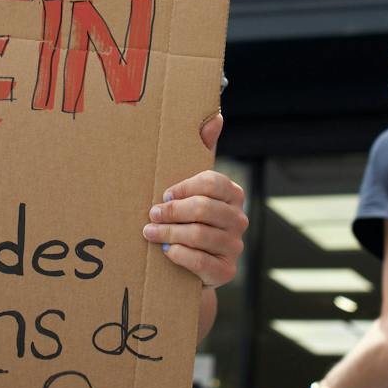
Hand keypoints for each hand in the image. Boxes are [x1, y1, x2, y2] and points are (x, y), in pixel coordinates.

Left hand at [144, 113, 246, 289]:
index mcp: (232, 194)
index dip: (185, 187)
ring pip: (201, 235)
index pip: (213, 183)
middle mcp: (238, 219)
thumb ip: (202, 150)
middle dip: (173, 212)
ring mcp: (235, 247)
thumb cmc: (188, 217)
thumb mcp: (192, 185)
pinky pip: (201, 261)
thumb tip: (216, 116)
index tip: (164, 193)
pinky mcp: (226, 271)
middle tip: (152, 214)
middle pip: (205, 209)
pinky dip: (179, 255)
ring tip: (149, 232)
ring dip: (169, 233)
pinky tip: (165, 251)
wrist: (187, 264)